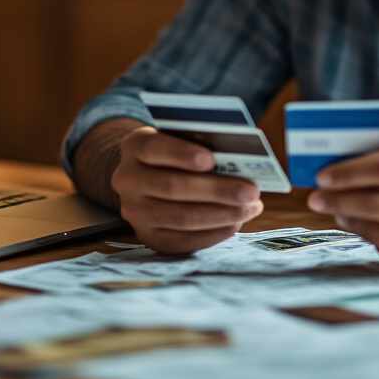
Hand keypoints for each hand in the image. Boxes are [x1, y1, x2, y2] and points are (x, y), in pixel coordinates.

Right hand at [111, 125, 263, 253]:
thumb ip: (200, 144)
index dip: (182, 154)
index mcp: (135, 146)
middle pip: (173, 186)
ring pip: (181, 217)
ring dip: (221, 214)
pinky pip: (183, 240)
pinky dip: (214, 233)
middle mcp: (127, 179)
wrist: (144, 177)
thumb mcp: (179, 138)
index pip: (154, 148)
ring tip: (251, 208)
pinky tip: (235, 223)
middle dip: (217, 190)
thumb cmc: (174, 153)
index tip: (211, 159)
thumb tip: (239, 160)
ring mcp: (134, 211)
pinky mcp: (147, 236)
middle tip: (251, 190)